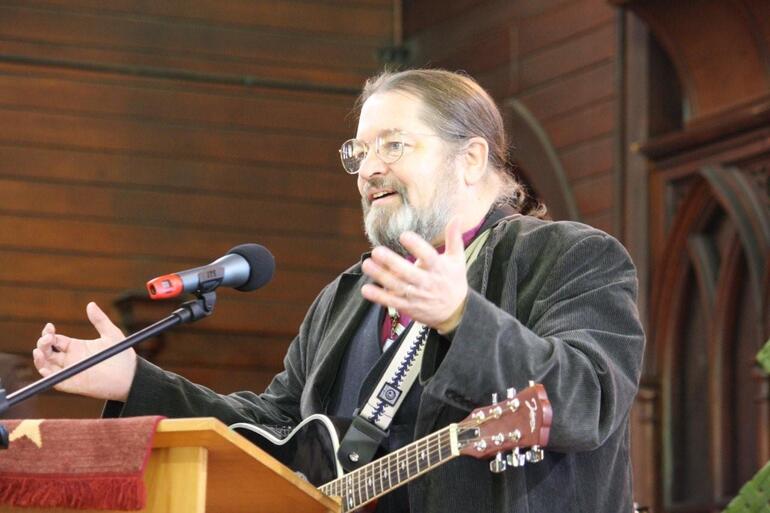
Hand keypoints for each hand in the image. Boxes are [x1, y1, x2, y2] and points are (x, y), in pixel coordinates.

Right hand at [32, 302, 136, 401]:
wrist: (131, 376)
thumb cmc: (122, 355)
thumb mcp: (111, 334)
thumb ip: (100, 320)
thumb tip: (90, 304)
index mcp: (76, 346)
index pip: (55, 339)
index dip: (48, 333)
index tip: (49, 327)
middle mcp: (70, 359)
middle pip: (47, 351)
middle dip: (43, 343)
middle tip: (47, 338)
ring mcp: (70, 372)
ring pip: (47, 366)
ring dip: (40, 359)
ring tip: (39, 351)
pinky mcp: (72, 384)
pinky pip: (56, 380)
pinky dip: (47, 375)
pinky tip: (44, 367)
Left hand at [361, 217, 467, 333]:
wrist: (455, 311)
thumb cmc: (454, 280)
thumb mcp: (457, 259)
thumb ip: (454, 238)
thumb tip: (457, 217)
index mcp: (438, 269)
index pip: (428, 256)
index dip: (417, 246)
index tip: (404, 235)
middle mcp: (427, 282)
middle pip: (408, 272)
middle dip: (391, 262)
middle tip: (376, 251)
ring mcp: (417, 296)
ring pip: (396, 286)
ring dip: (380, 276)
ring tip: (367, 264)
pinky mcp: (409, 307)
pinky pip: (392, 302)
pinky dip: (379, 297)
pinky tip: (366, 289)